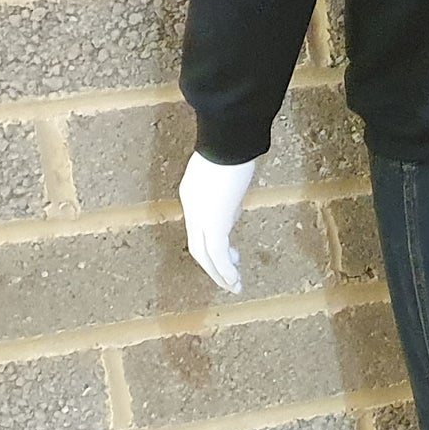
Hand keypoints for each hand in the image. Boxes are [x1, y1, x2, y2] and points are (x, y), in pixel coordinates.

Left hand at [178, 151, 257, 294]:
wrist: (228, 143)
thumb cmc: (231, 147)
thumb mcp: (228, 168)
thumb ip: (228, 185)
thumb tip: (236, 196)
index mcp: (192, 194)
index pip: (201, 226)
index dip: (216, 242)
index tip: (233, 252)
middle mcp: (192, 209)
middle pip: (198, 245)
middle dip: (213, 265)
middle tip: (229, 279)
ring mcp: (200, 216)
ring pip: (204, 254)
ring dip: (219, 273)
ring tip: (233, 286)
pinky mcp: (214, 222)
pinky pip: (217, 254)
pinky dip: (224, 270)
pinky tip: (233, 280)